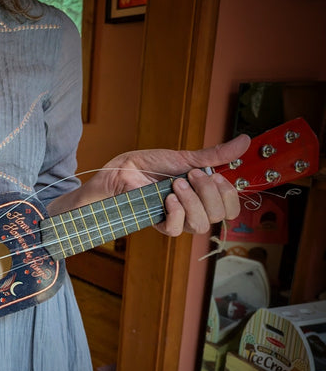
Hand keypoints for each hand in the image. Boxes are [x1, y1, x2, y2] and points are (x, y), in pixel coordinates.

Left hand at [94, 135, 250, 235]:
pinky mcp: (160, 224)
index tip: (216, 176)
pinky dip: (175, 212)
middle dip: (208, 192)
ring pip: (200, 224)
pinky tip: (168, 198)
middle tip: (191, 176)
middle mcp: (195, 210)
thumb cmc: (153, 164)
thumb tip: (245, 141)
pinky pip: (176, 229)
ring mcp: (178, 218)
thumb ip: (215, 156)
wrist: (124, 169)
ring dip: (191, 201)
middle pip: (218, 216)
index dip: (229, 195)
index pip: (231, 209)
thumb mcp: (187, 157)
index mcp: (205, 195)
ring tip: (176, 185)